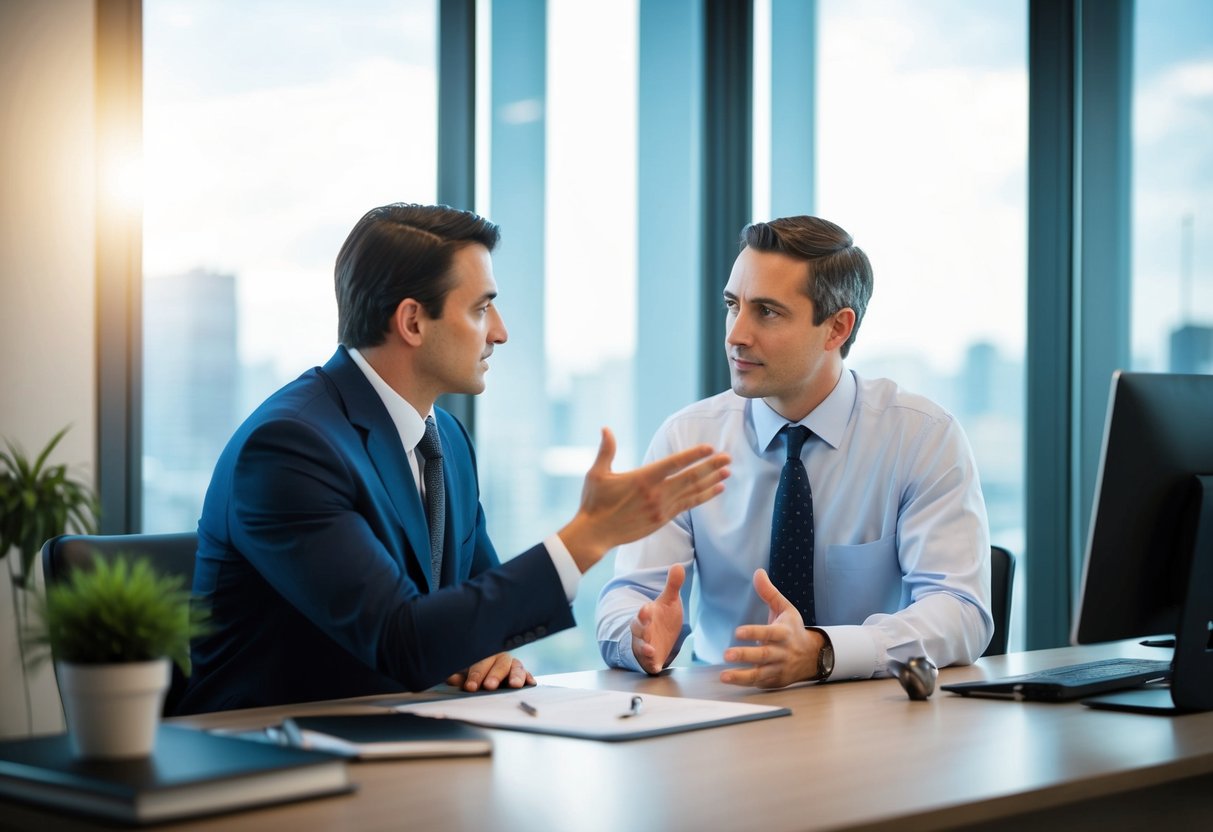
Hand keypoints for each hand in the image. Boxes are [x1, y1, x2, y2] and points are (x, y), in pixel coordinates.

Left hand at [446, 653, 534, 691]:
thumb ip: (458, 676)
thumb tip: (452, 679)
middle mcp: (501, 658)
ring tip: (514, 685)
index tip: (470, 687)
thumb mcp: (463, 673)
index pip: (481, 664)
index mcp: (485, 655)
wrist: (486, 673)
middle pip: (500, 664)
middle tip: (489, 686)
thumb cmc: (473, 672)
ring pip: (517, 667)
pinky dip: (529, 678)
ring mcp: (513, 666)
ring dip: (516, 675)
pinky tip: (530, 683)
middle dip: (495, 675)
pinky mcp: (523, 675)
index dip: (476, 676)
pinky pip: (528, 675)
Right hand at [558, 428, 729, 571]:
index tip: (710, 448)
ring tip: (727, 472)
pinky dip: (704, 497)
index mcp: (643, 478)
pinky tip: (716, 490)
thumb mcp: (597, 474)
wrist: (596, 534)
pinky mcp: (663, 519)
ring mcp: (662, 508)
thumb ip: (606, 450)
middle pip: (690, 477)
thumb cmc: (594, 503)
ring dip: (712, 481)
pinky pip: (688, 505)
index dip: (694, 455)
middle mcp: (657, 493)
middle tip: (728, 457)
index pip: (675, 463)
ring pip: (693, 492)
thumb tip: (605, 428)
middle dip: (711, 466)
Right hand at [630, 563, 686, 673]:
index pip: (642, 613)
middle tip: (645, 626)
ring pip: (641, 647)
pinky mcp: (652, 660)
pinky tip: (657, 667)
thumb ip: (673, 586)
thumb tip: (679, 565)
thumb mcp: (669, 602)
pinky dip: (652, 664)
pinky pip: (649, 664)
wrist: (660, 638)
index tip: (647, 608)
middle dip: (641, 628)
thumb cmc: (662, 618)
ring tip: (650, 650)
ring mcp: (645, 646)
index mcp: (646, 616)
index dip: (644, 612)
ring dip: (644, 648)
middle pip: (638, 630)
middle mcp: (643, 631)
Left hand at [720, 569, 819, 688]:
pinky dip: (746, 683)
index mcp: (784, 633)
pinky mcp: (775, 681)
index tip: (737, 632)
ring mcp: (779, 668)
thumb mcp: (785, 609)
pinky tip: (730, 680)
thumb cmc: (793, 629)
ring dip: (741, 676)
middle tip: (726, 654)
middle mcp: (782, 652)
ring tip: (723, 676)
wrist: (812, 656)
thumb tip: (758, 572)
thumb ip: (769, 593)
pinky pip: (760, 683)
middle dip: (745, 655)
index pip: (769, 633)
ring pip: (760, 674)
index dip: (754, 632)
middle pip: (763, 655)